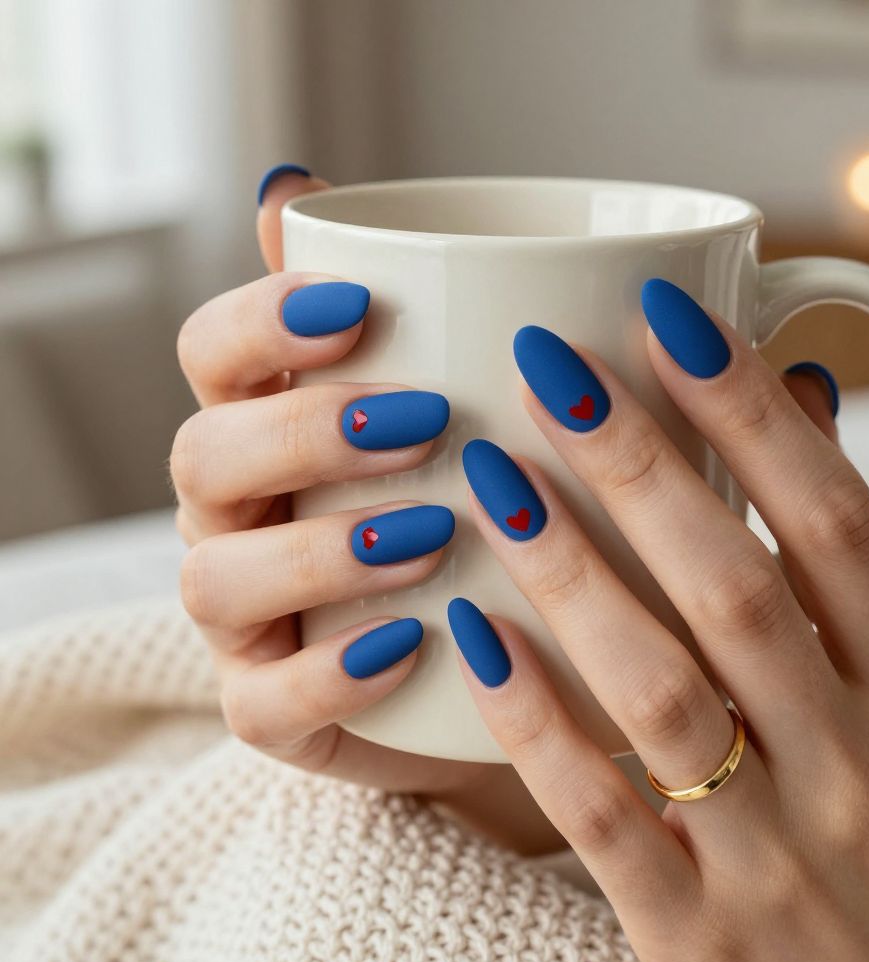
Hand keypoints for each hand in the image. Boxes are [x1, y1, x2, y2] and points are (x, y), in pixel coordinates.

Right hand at [170, 166, 563, 851]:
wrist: (508, 666)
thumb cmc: (486, 518)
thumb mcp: (481, 415)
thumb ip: (428, 315)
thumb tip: (323, 189)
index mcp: (268, 430)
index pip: (212, 355)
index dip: (260, 321)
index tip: (358, 304)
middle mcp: (236, 518)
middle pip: (204, 456)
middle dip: (304, 432)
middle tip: (423, 420)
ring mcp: (245, 621)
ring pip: (215, 580)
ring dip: (320, 551)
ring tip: (429, 536)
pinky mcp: (270, 710)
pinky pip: (263, 703)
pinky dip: (331, 674)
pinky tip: (413, 643)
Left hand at [450, 293, 868, 961]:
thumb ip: (841, 567)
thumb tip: (799, 398)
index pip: (834, 518)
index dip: (748, 410)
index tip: (666, 316)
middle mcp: (852, 759)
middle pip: (735, 584)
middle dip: (638, 466)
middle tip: (545, 368)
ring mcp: (776, 853)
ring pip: (659, 688)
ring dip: (570, 573)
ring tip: (491, 478)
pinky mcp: (698, 933)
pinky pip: (600, 814)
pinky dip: (535, 720)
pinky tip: (470, 634)